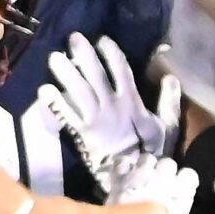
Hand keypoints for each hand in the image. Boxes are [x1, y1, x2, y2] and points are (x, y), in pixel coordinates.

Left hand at [36, 33, 180, 166]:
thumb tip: (171, 77)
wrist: (136, 176)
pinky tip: (43, 89)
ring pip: (79, 91)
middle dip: (84, 56)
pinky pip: (66, 116)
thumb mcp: (167, 125)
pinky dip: (55, 103)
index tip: (102, 39)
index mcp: (132, 101)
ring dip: (66, 74)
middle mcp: (111, 106)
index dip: (112, 54)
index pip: (122, 71)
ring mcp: (95, 119)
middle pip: (96, 76)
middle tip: (73, 38)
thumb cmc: (151, 150)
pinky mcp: (81, 133)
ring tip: (54, 57)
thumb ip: (169, 101)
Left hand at [106, 152, 196, 213]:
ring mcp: (142, 172)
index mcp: (180, 187)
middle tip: (158, 179)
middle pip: (168, 163)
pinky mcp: (123, 175)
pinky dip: (123, 166)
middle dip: (164, 169)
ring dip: (145, 164)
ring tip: (141, 173)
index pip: (189, 174)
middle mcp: (163, 175)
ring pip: (147, 158)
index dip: (184, 179)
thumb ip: (183, 201)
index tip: (180, 184)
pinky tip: (123, 172)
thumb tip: (184, 193)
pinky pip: (123, 163)